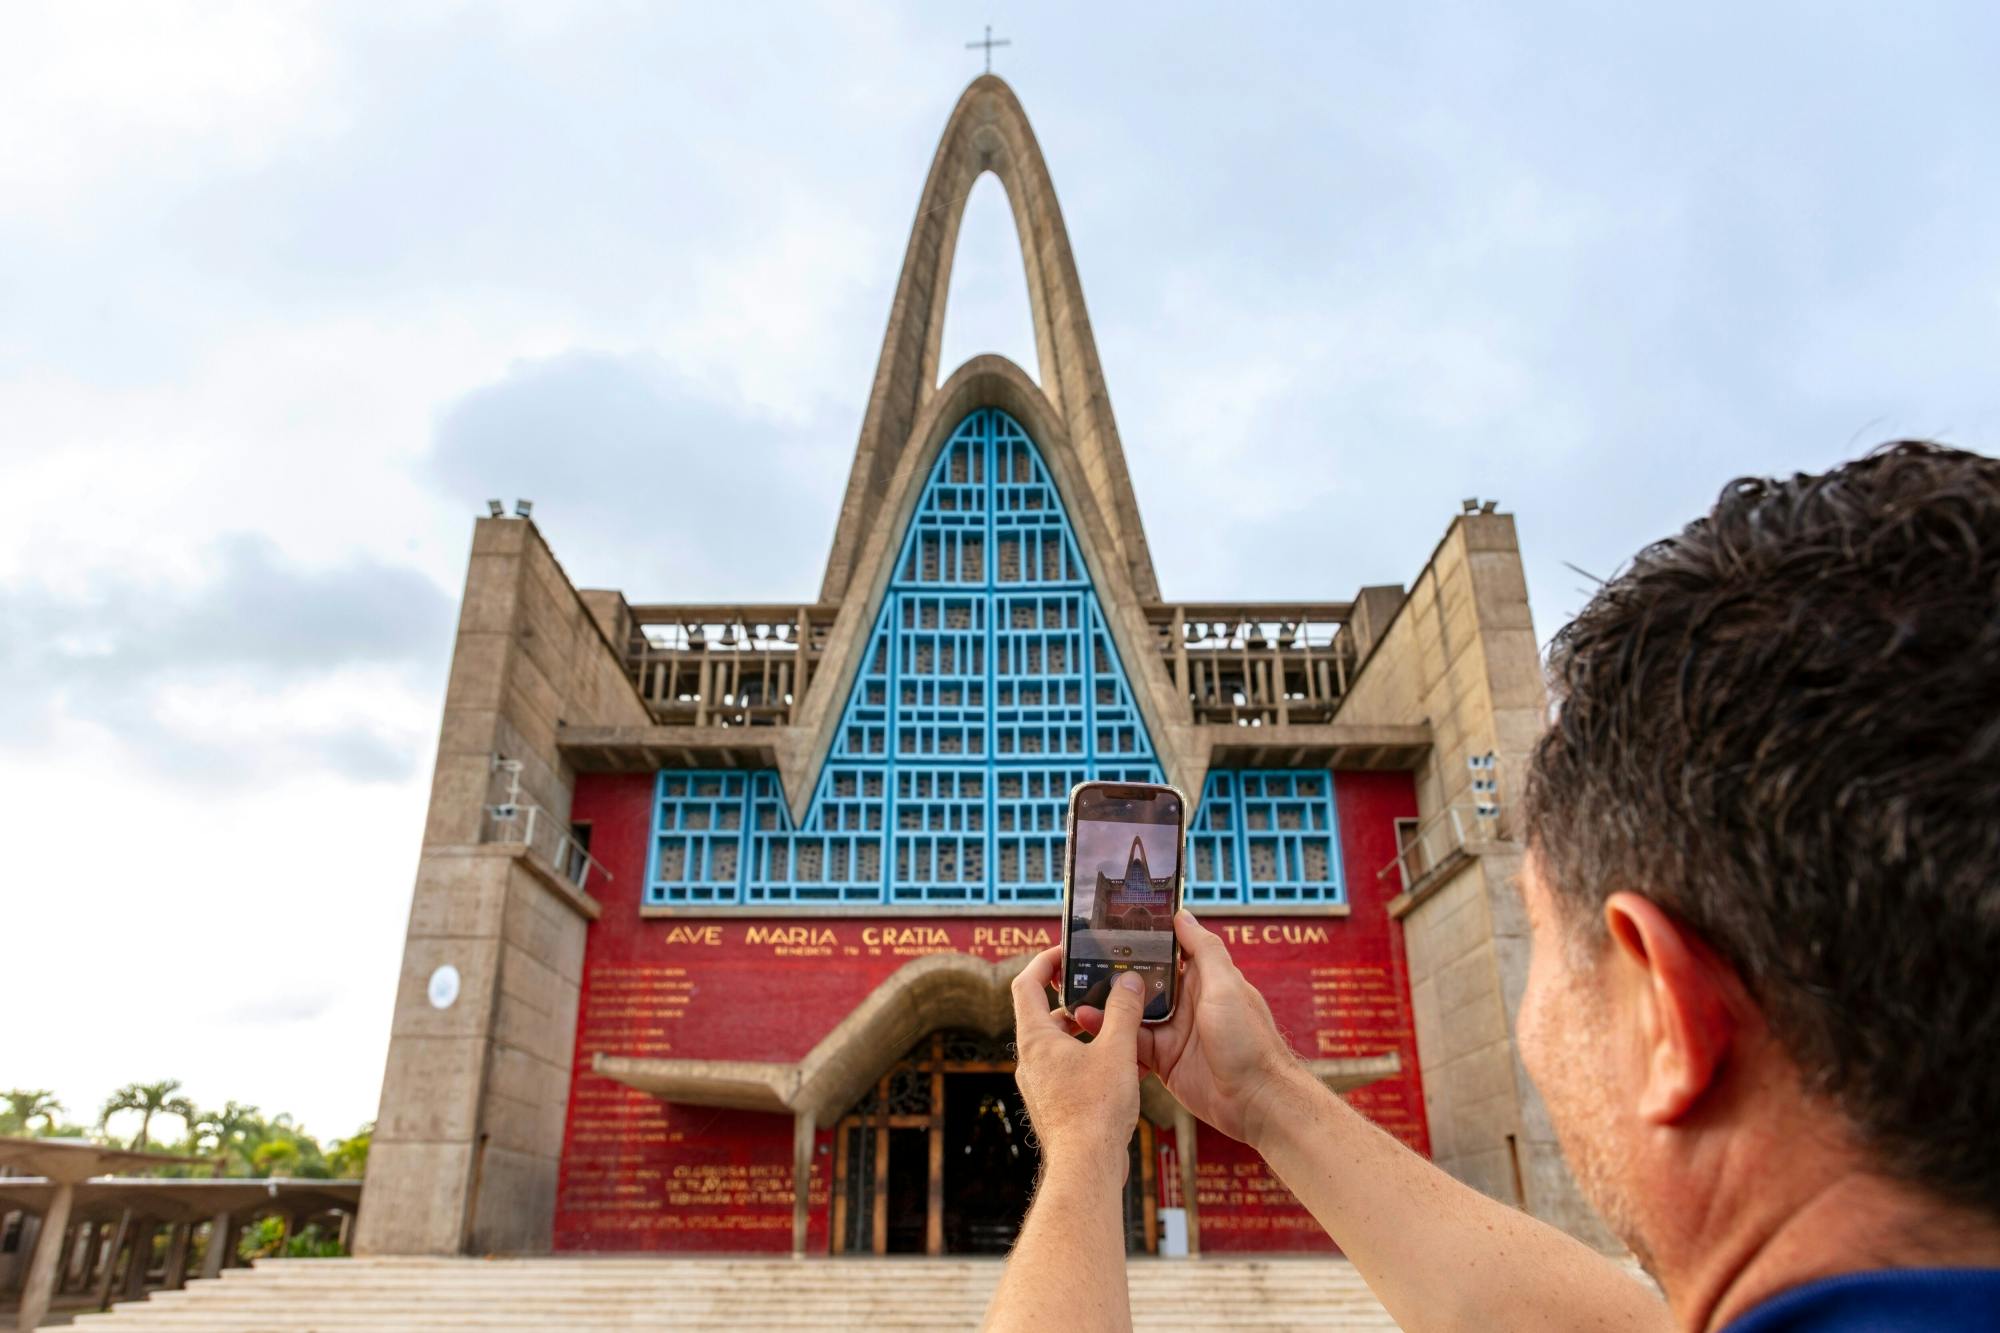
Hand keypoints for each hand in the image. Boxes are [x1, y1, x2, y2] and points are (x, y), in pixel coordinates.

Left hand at [1010, 944, 1145, 1173]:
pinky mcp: (1055, 1105)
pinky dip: (1094, 1060)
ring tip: (1124, 1029)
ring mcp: (1041, 1084)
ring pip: (1063, 1045)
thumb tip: (1130, 982)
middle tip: (1105, 990)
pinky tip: (1128, 1067)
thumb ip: (1124, 1012)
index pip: (1026, 984)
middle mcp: (1031, 1060)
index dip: (1044, 961)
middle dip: (1078, 1000)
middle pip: (1047, 1014)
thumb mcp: (1117, 1051)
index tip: (1066, 952)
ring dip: (1090, 1032)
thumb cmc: (1095, 1110)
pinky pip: (1071, 1070)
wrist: (1087, 1168)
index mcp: (1036, 1040)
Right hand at [1075, 910, 1303, 1145]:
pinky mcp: (1163, 1059)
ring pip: (1131, 1013)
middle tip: (1078, 960)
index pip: (1167, 952)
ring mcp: (1173, 1031)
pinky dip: (1111, 1033)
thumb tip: (1182, 915)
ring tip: (1076, 993)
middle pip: (1143, 982)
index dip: (1142, 940)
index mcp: (1203, 980)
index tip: (1110, 926)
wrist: (1257, 1102)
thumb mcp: (1227, 986)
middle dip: (1114, 973)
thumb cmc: (1250, 1040)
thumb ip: (1204, 950)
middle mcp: (1185, 1003)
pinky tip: (1088, 1022)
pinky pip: (1132, 1042)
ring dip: (1107, 1004)